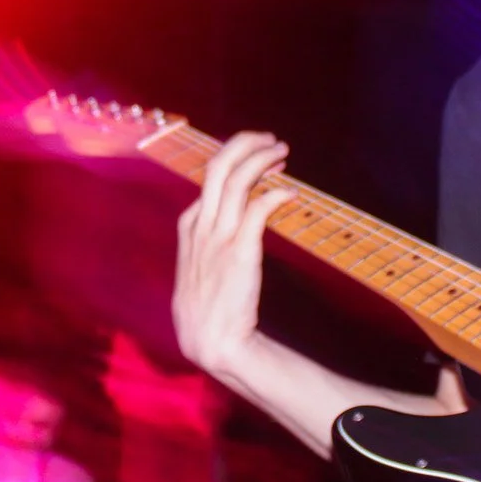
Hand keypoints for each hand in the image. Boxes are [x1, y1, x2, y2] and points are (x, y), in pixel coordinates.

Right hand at [173, 131, 294, 384]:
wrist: (211, 341)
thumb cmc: (207, 310)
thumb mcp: (196, 268)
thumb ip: (208, 243)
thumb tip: (230, 226)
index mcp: (189, 226)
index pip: (211, 178)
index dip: (238, 161)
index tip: (264, 161)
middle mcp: (200, 225)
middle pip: (217, 165)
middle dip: (245, 144)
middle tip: (271, 140)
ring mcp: (218, 237)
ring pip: (236, 179)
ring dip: (262, 159)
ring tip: (282, 152)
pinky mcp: (240, 251)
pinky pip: (257, 208)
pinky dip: (275, 193)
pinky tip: (291, 192)